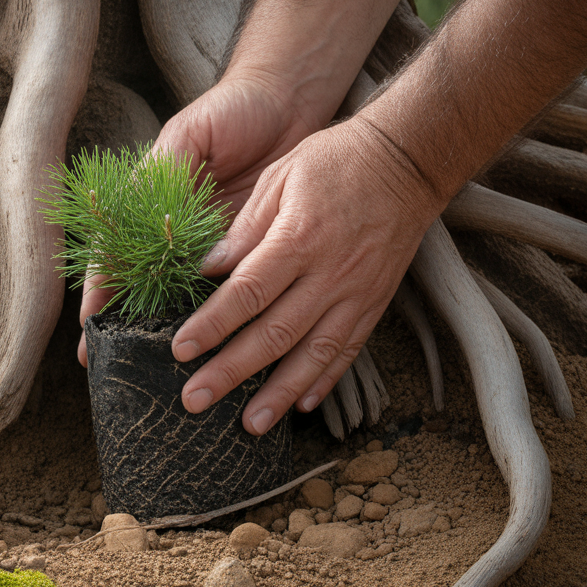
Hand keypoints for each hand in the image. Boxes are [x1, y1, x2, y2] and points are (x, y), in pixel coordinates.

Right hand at [75, 74, 321, 365]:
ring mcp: (214, 244)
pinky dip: (221, 318)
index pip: (117, 251)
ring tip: (156, 368)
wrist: (289, 104)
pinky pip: (232, 290)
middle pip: (144, 285)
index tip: (89, 324)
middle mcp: (179, 230)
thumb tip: (141, 206)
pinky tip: (215, 349)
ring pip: (185, 296)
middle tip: (108, 363)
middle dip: (125, 324)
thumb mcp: (190, 133)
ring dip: (170, 330)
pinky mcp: (251, 251)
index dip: (100, 288)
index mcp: (154, 202)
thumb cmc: (233, 111)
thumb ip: (166, 167)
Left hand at [172, 115, 445, 434]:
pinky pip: (349, 350)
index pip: (247, 293)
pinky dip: (325, 380)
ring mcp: (356, 294)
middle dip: (231, 371)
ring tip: (250, 425)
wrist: (407, 162)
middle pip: (274, 334)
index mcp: (298, 239)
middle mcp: (329, 274)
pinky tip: (301, 404)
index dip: (212, 325)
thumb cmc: (336, 162)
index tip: (180, 350)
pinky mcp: (374, 303)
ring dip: (279, 393)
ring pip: (313, 354)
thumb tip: (207, 268)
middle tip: (195, 400)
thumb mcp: (280, 178)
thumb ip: (244, 228)